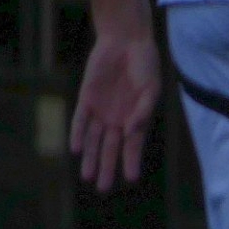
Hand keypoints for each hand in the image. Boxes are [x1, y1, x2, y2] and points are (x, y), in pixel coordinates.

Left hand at [70, 30, 160, 191]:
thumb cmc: (145, 64)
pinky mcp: (87, 98)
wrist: (126, 41)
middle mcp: (118, 118)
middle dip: (106, 167)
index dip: (131, 162)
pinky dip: (78, 134)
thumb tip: (132, 131)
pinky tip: (76, 149)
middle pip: (110, 148)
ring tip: (87, 176)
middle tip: (102, 188)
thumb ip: (143, 110)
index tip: (131, 179)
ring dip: (90, 157)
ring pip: (93, 139)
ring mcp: (101, 110)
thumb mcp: (151, 88)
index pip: (132, 145)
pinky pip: (80, 120)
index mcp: (136, 118)